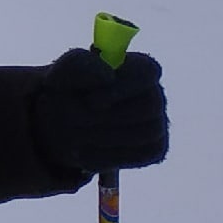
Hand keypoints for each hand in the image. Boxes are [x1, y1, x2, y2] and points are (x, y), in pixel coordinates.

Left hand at [33, 47, 168, 172]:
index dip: (121, 88)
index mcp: (138, 67)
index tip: (91, 102)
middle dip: (106, 117)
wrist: (64, 121)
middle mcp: (155, 94)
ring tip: (72, 134)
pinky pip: (139, 156)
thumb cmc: (69, 88)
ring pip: (143, 133)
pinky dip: (106, 156)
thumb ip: (81, 66)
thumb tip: (108, 76)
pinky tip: (81, 152)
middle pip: (149, 106)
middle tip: (71, 121)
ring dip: (102, 136)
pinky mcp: (155, 150)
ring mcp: (159, 123)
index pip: (147, 71)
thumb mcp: (64, 71)